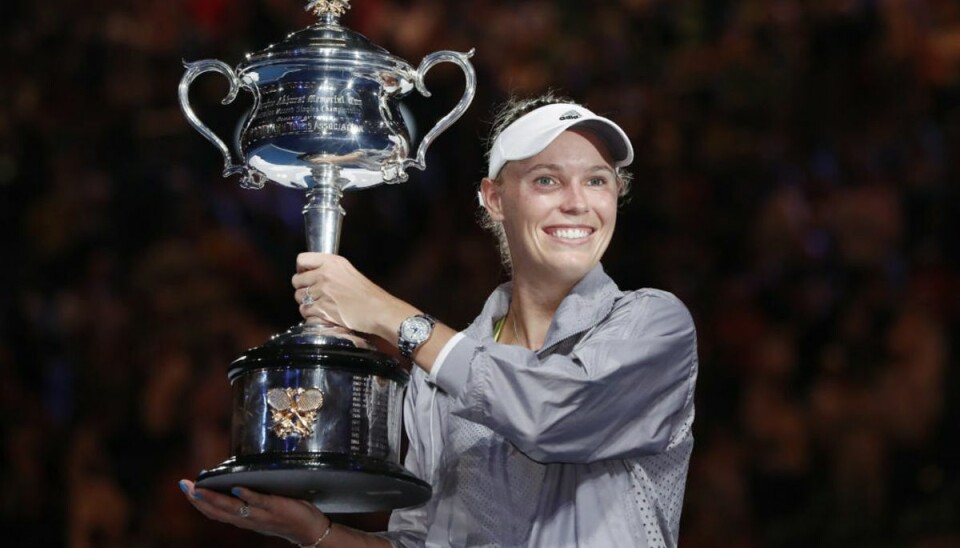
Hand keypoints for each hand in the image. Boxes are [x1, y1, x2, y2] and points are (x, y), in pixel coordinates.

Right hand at [179, 480, 327, 545]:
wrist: (309, 531)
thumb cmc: (285, 515)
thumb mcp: (262, 510)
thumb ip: (249, 500)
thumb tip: (235, 480)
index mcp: (243, 519)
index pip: (215, 513)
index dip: (198, 502)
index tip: (185, 487)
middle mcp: (248, 520)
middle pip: (218, 512)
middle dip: (199, 499)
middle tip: (184, 485)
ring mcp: (262, 515)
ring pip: (234, 509)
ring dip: (216, 499)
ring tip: (200, 488)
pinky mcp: (276, 508)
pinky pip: (260, 503)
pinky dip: (247, 496)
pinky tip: (236, 488)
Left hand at [292, 253, 413, 338]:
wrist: (378, 310)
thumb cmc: (367, 294)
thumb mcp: (348, 271)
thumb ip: (330, 270)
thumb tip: (312, 274)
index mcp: (331, 262)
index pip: (302, 260)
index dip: (301, 269)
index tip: (306, 276)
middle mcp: (324, 274)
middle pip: (296, 280)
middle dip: (302, 288)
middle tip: (314, 294)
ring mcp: (322, 291)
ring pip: (298, 297)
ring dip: (306, 303)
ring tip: (319, 305)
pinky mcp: (322, 308)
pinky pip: (304, 311)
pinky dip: (310, 314)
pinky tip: (321, 314)